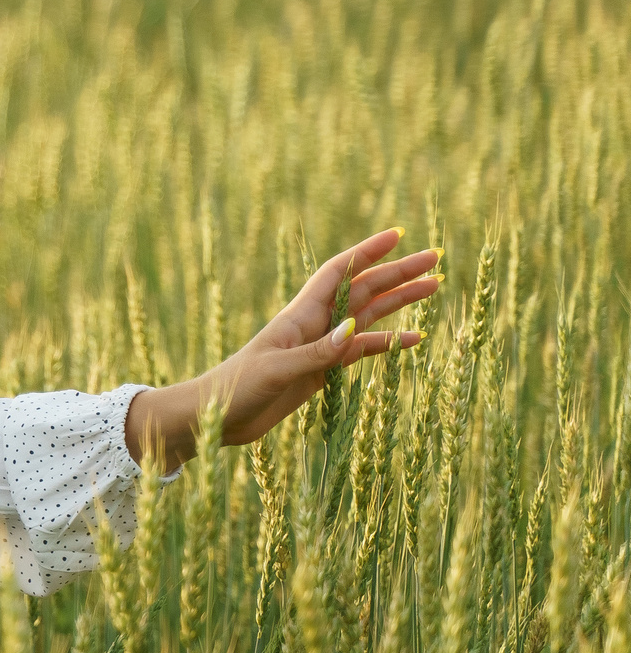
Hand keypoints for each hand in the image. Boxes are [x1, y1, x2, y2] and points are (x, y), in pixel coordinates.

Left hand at [125, 227, 438, 472]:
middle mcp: (313, 324)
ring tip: (435, 286)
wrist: (216, 417)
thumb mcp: (277, 370)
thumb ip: (317, 352)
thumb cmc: (238, 387)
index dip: (367, 253)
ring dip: (399, 301)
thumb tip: (355, 330)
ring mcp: (319, 346)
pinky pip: (361, 351)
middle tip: (434, 258)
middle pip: (362, 290)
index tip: (397, 235)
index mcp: (299, 315)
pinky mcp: (320, 369)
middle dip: (396, 273)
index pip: (339, 273)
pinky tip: (414, 339)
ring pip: (367, 316)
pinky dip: (387, 343)